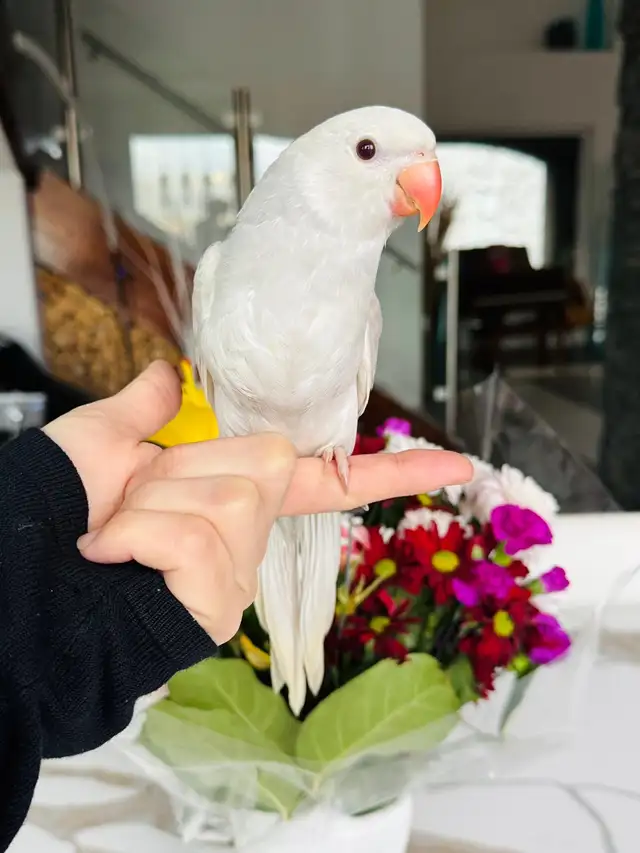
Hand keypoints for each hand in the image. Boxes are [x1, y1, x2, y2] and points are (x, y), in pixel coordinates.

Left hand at [43, 362, 471, 641]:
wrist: (17, 588)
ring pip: (231, 497)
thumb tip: (165, 374)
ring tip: (117, 536)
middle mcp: (245, 535)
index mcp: (230, 493)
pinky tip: (115, 560)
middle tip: (135, 500)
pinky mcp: (218, 606)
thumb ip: (143, 408)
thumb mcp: (96, 442)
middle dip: (192, 467)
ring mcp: (236, 574)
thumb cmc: (51, 516)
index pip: (326, 476)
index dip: (393, 469)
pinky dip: (140, 536)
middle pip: (270, 463)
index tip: (456, 463)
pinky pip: (198, 537)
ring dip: (154, 504)